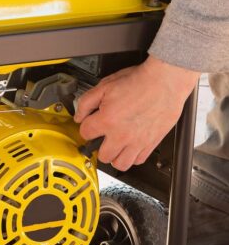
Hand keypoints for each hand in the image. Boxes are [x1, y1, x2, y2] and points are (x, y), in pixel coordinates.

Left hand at [74, 56, 198, 170]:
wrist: (165, 81)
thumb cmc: (139, 81)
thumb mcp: (105, 86)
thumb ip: (86, 102)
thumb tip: (79, 115)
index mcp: (107, 120)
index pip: (85, 133)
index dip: (86, 128)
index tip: (90, 125)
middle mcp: (122, 134)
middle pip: (102, 155)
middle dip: (99, 147)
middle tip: (102, 138)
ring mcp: (138, 141)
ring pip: (120, 164)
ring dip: (115, 156)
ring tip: (115, 146)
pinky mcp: (152, 143)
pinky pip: (138, 160)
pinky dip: (132, 157)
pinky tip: (130, 147)